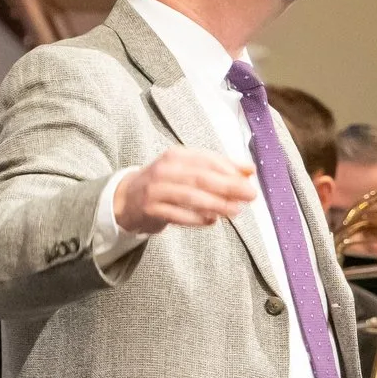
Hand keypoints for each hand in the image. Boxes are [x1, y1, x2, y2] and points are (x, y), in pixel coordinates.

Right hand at [115, 148, 257, 234]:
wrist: (126, 199)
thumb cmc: (165, 184)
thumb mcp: (189, 171)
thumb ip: (219, 169)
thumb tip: (250, 170)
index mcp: (176, 156)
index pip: (207, 159)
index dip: (229, 168)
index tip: (249, 178)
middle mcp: (165, 170)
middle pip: (201, 177)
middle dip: (228, 186)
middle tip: (250, 194)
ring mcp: (156, 190)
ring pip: (190, 196)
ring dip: (216, 204)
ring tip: (235, 210)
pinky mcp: (151, 209)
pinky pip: (177, 215)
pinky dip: (196, 218)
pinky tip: (212, 221)